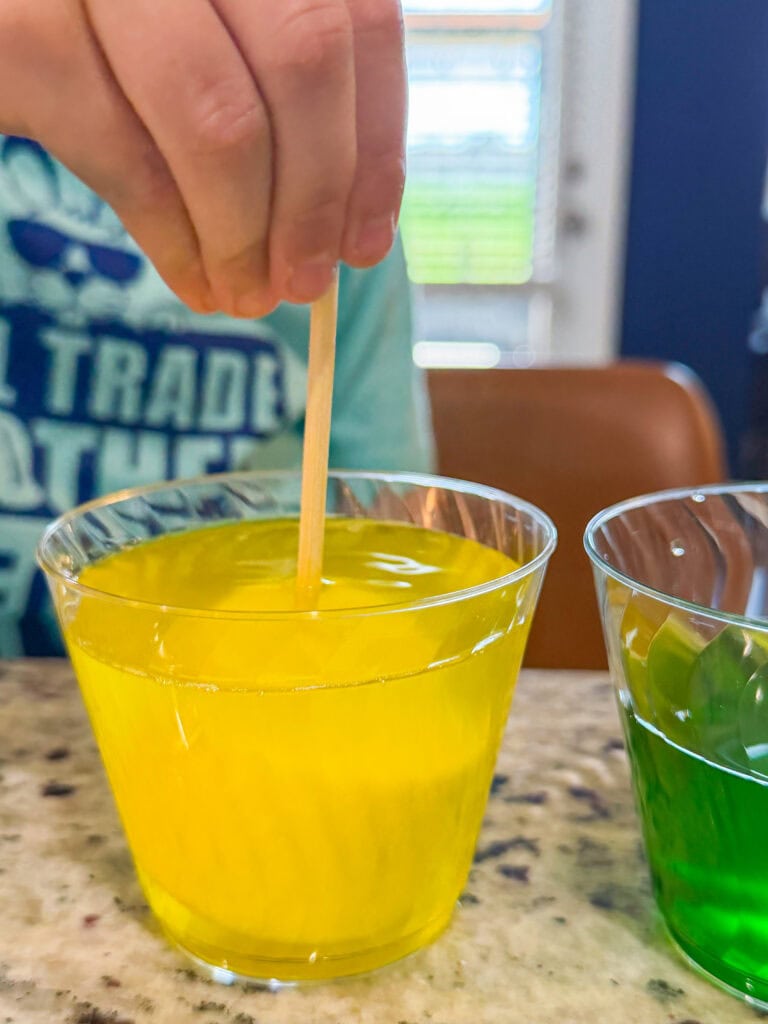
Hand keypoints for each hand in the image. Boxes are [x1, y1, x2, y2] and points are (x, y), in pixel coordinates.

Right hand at [0, 0, 406, 315]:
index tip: (366, 242)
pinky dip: (178, 245)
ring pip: (221, 122)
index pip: (360, 22)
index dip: (377, 147)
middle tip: (305, 283)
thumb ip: (282, 98)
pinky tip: (197, 279)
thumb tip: (347, 231)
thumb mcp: (214, 39)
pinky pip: (132, 165)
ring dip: (245, 238)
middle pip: (305, 64)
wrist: (1, 11)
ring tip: (248, 296)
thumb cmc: (120, 39)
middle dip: (314, 202)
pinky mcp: (24, 34)